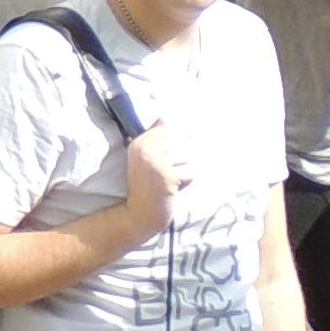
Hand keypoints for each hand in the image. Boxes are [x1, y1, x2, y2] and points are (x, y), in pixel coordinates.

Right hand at [117, 124, 183, 239]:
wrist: (138, 213)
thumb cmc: (146, 185)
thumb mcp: (145, 158)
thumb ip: (155, 138)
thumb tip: (165, 117)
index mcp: (138, 143)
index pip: (170, 128)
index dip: (174, 145)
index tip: (163, 162)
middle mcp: (144, 149)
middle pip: (182, 143)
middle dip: (180, 159)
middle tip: (164, 175)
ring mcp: (155, 162)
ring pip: (188, 158)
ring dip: (183, 171)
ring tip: (167, 182)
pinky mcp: (167, 176)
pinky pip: (191, 172)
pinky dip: (186, 182)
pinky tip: (172, 189)